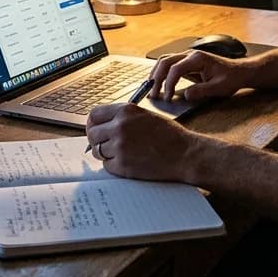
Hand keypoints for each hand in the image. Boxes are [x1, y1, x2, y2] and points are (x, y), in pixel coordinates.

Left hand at [84, 103, 198, 180]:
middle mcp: (120, 126)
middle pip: (92, 133)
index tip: (96, 129)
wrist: (185, 154)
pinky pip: (107, 165)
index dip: (93, 124)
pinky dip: (114, 166)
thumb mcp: (145, 115)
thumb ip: (123, 117)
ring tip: (122, 153)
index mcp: (125, 110)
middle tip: (105, 145)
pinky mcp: (122, 165)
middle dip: (96, 140)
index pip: (94, 114)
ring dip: (106, 153)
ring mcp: (120, 146)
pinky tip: (128, 162)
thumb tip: (104, 124)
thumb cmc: (169, 135)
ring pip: (98, 151)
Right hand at [149, 49, 251, 101]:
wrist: (239, 72)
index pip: (176, 69)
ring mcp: (188, 57)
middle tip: (153, 94)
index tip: (167, 97)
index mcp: (198, 59)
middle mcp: (191, 54)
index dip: (169, 83)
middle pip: (166, 62)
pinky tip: (158, 83)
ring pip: (165, 61)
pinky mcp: (187, 63)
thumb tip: (185, 95)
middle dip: (157, 78)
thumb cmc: (231, 78)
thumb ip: (202, 91)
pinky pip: (169, 64)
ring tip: (151, 88)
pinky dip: (161, 73)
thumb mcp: (219, 88)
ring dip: (156, 74)